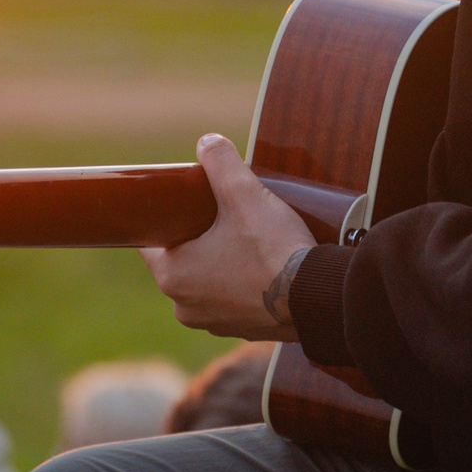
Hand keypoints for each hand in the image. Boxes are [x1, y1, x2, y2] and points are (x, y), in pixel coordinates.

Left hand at [140, 134, 317, 339]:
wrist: (319, 298)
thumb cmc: (275, 251)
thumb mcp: (244, 195)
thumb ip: (221, 163)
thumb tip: (207, 142)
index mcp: (173, 277)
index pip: (151, 240)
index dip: (166, 216)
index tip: (183, 201)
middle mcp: (186, 307)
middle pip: (181, 259)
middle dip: (197, 235)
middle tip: (221, 212)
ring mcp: (214, 323)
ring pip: (208, 280)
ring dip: (221, 260)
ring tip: (246, 235)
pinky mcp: (243, 330)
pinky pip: (233, 298)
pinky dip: (243, 281)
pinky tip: (262, 263)